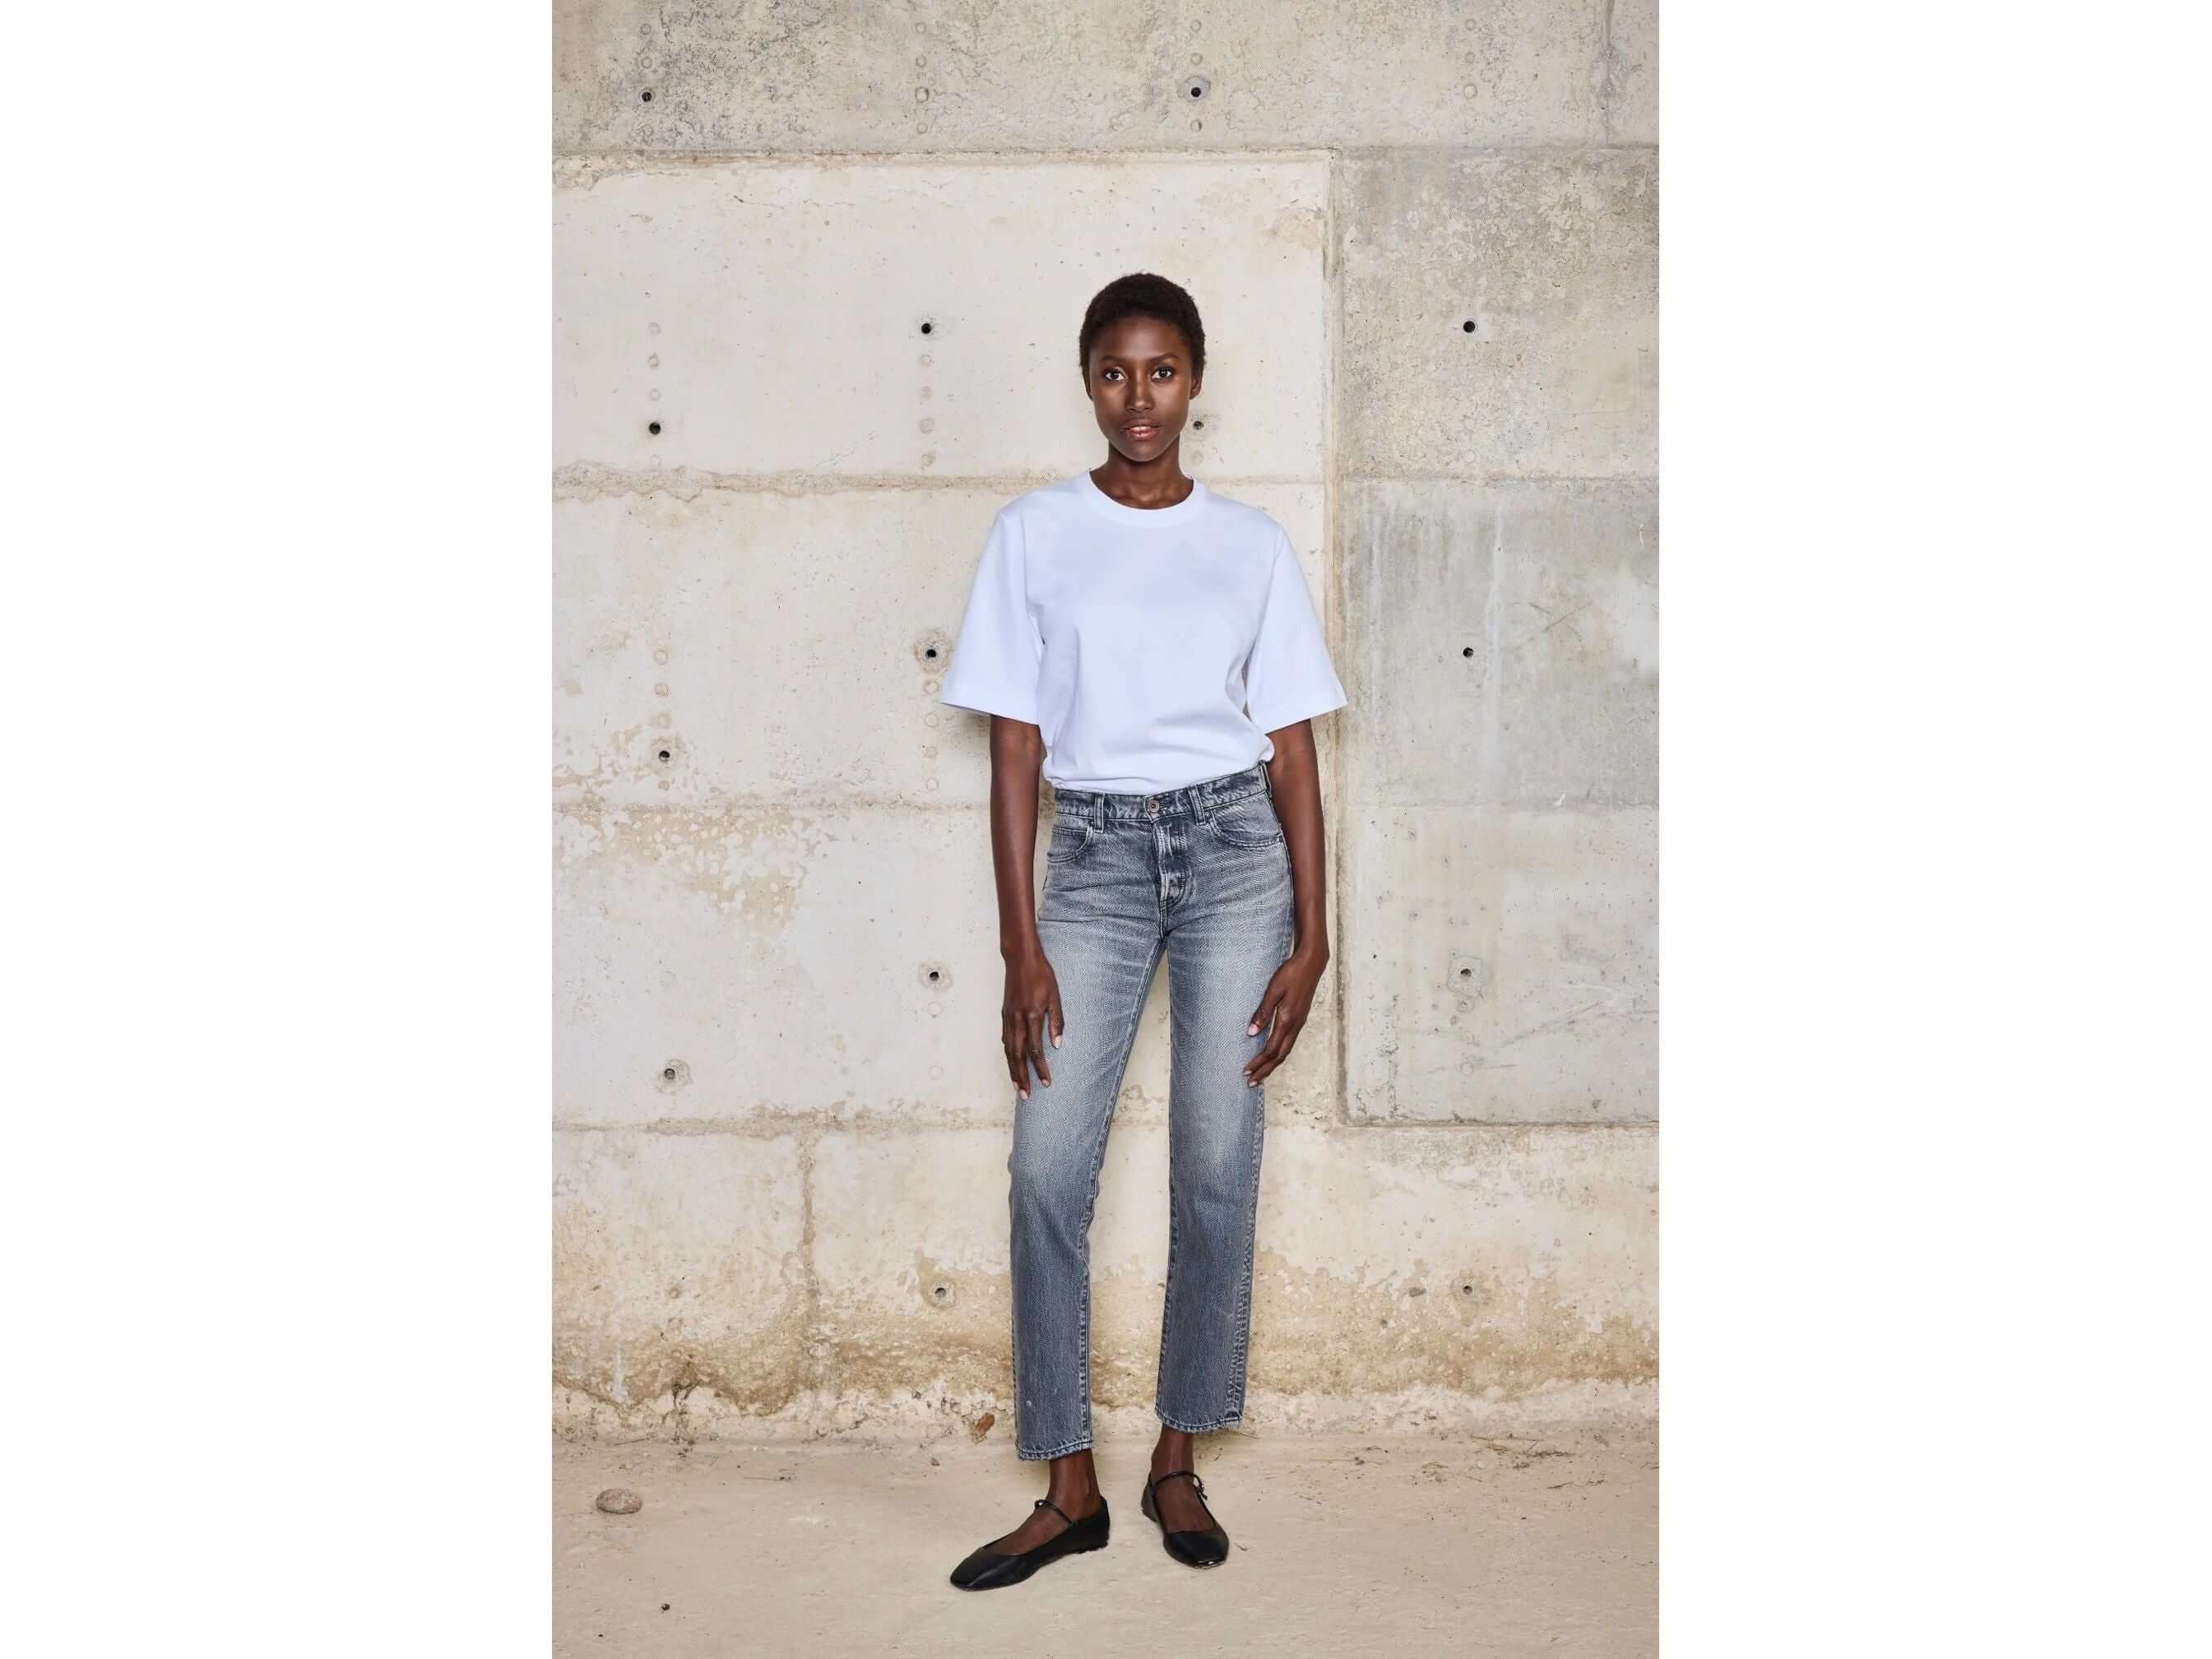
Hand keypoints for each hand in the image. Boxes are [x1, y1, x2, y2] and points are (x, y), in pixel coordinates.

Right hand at [1001, 946, 1063, 1101]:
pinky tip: (1011, 1061)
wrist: (1021, 959)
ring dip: (1012, 1070)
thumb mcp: (1055, 996)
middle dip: (1022, 1077)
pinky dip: (1007, 1054)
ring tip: (1016, 1086)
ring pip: (1008, 1050)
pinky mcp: (1005, 1014)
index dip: (1040, 1068)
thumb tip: (1057, 1044)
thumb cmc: (1041, 975)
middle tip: (1025, 1095)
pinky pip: (1005, 1039)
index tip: (1046, 1082)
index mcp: (1032, 1016)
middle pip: (1017, 1055)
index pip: (1035, 1050)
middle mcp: (1017, 1020)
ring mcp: (1008, 1018)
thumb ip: (1056, 1021)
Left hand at [1243, 947, 1327, 1086]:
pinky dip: (1279, 1053)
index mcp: (1287, 1020)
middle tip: (1251, 1081)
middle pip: (1280, 1056)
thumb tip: (1251, 1033)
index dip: (1259, 1062)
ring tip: (1261, 1073)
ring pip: (1286, 1051)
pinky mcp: (1299, 1018)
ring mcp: (1299, 1023)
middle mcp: (1295, 1025)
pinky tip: (1273, 1053)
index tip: (1246, 1071)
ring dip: (1272, 1064)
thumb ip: (1262, 1012)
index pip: (1271, 1049)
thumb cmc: (1290, 974)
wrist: (1311, 964)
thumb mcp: (1273, 991)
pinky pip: (1289, 1042)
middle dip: (1265, 1070)